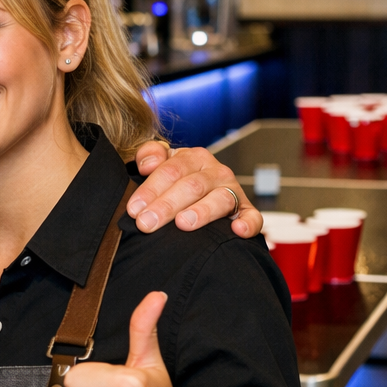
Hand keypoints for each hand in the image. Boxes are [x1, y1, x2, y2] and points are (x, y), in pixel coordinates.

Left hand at [128, 142, 259, 238]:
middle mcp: (215, 171)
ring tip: (183, 224)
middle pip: (191, 186)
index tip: (134, 209)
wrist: (200, 193)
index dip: (150, 189)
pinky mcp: (246, 210)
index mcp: (193, 158)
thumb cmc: (173, 180)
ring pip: (219, 199)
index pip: (171, 171)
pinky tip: (236, 231)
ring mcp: (233, 191)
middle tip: (146, 223)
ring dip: (201, 212)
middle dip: (166, 205)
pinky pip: (252, 217)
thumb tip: (147, 165)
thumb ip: (149, 154)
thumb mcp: (161, 162)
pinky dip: (247, 224)